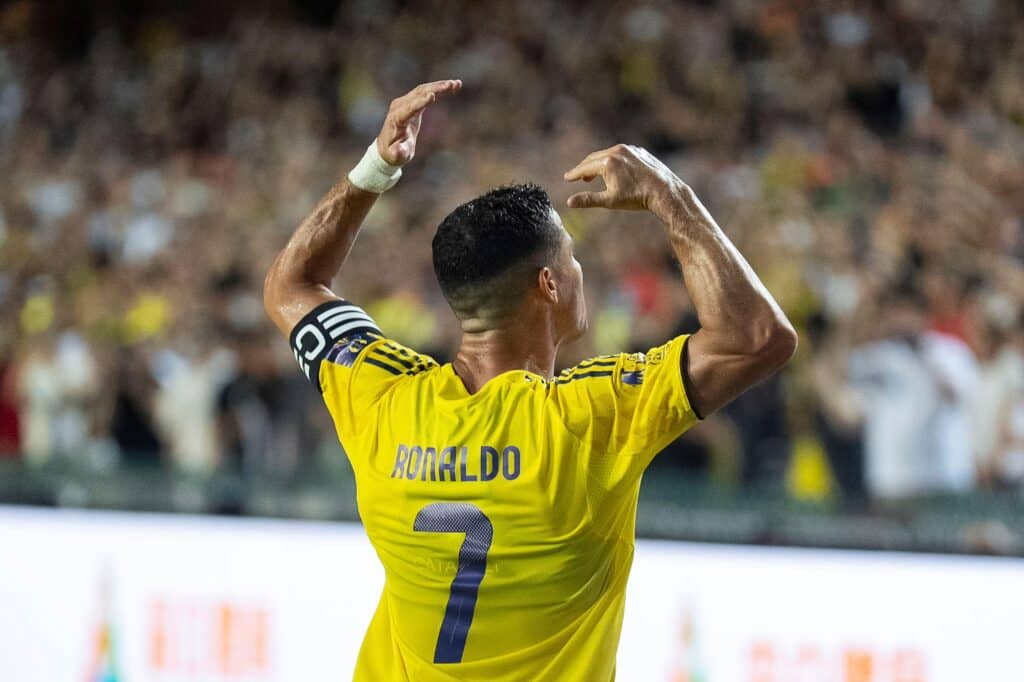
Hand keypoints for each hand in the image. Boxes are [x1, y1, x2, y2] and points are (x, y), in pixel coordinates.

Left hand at [376, 79, 461, 165]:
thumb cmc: (393, 153)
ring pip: (423, 90)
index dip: (421, 102)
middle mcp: (399, 106)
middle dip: (436, 89)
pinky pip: (425, 92)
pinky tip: (452, 87)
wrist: (387, 146)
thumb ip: (398, 152)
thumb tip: (400, 150)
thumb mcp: (396, 156)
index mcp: (396, 119)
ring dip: (440, 86)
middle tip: (452, 85)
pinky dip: (438, 89)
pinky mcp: (411, 102)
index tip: (432, 95)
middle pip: (419, 93)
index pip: (410, 108)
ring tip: (456, 84)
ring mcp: (405, 102)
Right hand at [563, 144, 683, 213]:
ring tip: (593, 175)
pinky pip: (621, 154)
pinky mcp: (639, 151)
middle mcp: (617, 151)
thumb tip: (569, 202)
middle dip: (585, 168)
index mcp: (607, 162)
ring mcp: (629, 149)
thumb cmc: (637, 197)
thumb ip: (588, 199)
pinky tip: (614, 170)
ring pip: (608, 154)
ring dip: (598, 164)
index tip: (567, 178)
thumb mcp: (609, 201)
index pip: (585, 168)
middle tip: (577, 176)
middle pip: (594, 158)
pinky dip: (613, 161)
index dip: (575, 174)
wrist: (664, 191)